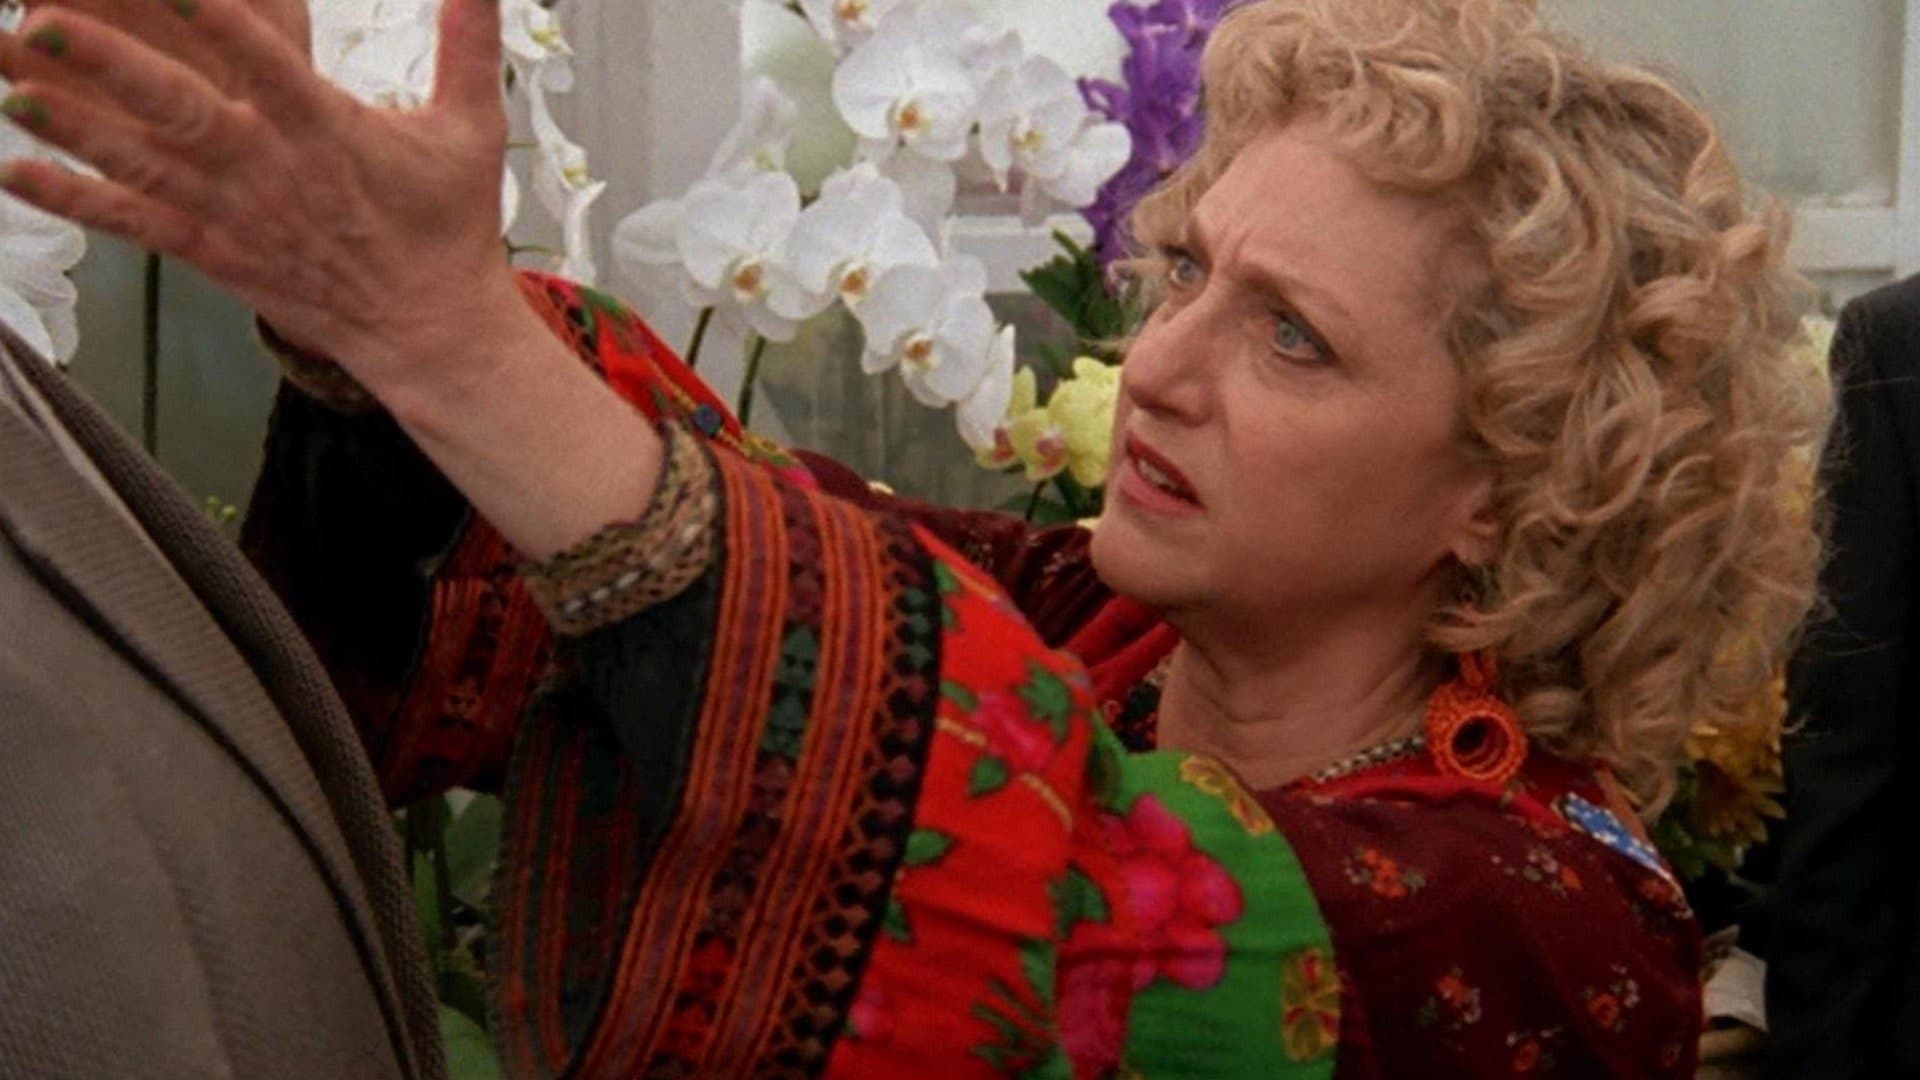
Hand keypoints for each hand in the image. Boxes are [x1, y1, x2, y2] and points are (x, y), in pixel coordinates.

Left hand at [0, 0, 520, 396]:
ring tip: (15, 87)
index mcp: (330, 131)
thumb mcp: (472, 127)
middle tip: (47, 23)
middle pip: (180, 109)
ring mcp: (236, 215)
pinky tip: (15, 172)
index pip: (264, 61)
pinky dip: (73, 200)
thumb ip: (468, 44)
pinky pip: (134, 224)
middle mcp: (272, 170)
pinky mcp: (214, 253)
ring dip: (73, 125)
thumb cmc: (450, 226)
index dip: (216, 18)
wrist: (431, 330)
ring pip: (144, 163)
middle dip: (110, 65)